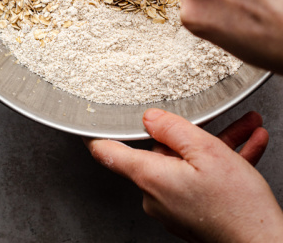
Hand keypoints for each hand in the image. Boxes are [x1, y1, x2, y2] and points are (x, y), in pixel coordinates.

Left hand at [86, 109, 282, 242]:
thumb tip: (150, 118)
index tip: (88, 123)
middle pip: (162, 153)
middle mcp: (156, 196)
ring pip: (189, 165)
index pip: (108, 152)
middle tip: (221, 121)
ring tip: (245, 130)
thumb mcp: (207, 152)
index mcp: (150, 178)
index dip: (98, 134)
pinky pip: (201, 182)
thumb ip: (173, 129)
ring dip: (219, 147)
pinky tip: (248, 149)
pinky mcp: (192, 216)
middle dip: (194, 136)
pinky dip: (222, 168)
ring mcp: (174, 208)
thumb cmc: (239, 208)